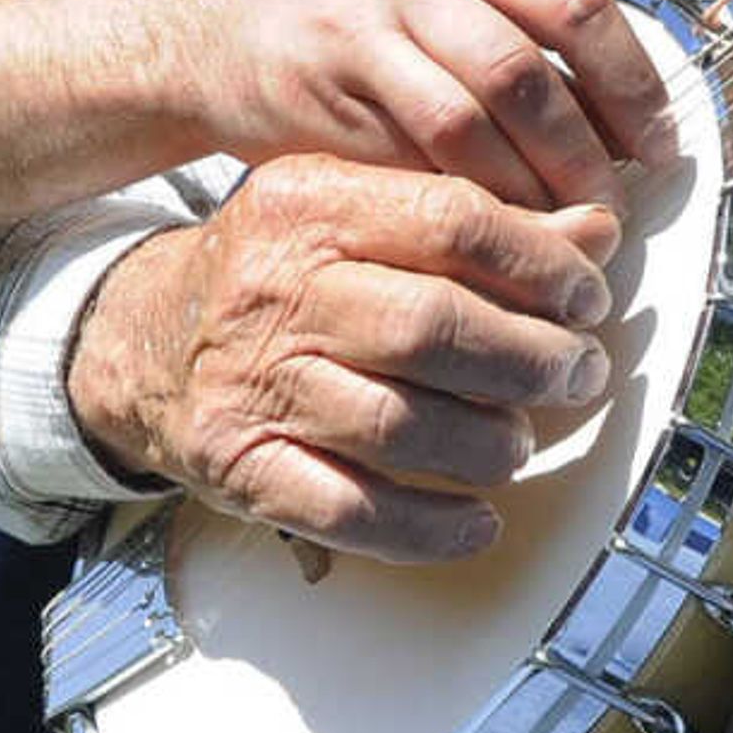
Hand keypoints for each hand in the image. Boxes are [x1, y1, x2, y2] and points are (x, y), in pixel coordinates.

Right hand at [68, 153, 625, 562]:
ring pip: (401, 425)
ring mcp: (255, 384)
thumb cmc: (276, 273)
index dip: (544, 266)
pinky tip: (477, 520)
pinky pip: (351, 510)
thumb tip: (596, 231)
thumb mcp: (358, 214)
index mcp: (312, 205)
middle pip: (434, 327)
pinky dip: (429, 527)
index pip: (455, 223)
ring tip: (519, 441)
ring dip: (487, 443)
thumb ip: (475, 221)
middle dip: (532, 359)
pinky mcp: (241, 466)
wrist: (135, 336)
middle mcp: (277, 291)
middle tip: (578, 373)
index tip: (588, 298)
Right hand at [168, 0, 678, 214]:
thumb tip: (628, 125)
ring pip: (469, 115)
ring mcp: (366, 21)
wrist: (224, 32)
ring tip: (555, 231)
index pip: (579, 6)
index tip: (661, 146)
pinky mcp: (325, 80)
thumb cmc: (358, 27)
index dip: (632, 84)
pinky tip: (485, 230)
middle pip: (528, 70)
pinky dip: (458, 196)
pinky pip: (407, 149)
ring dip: (524, 185)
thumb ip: (523, 39)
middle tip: (609, 209)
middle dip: (581, 151)